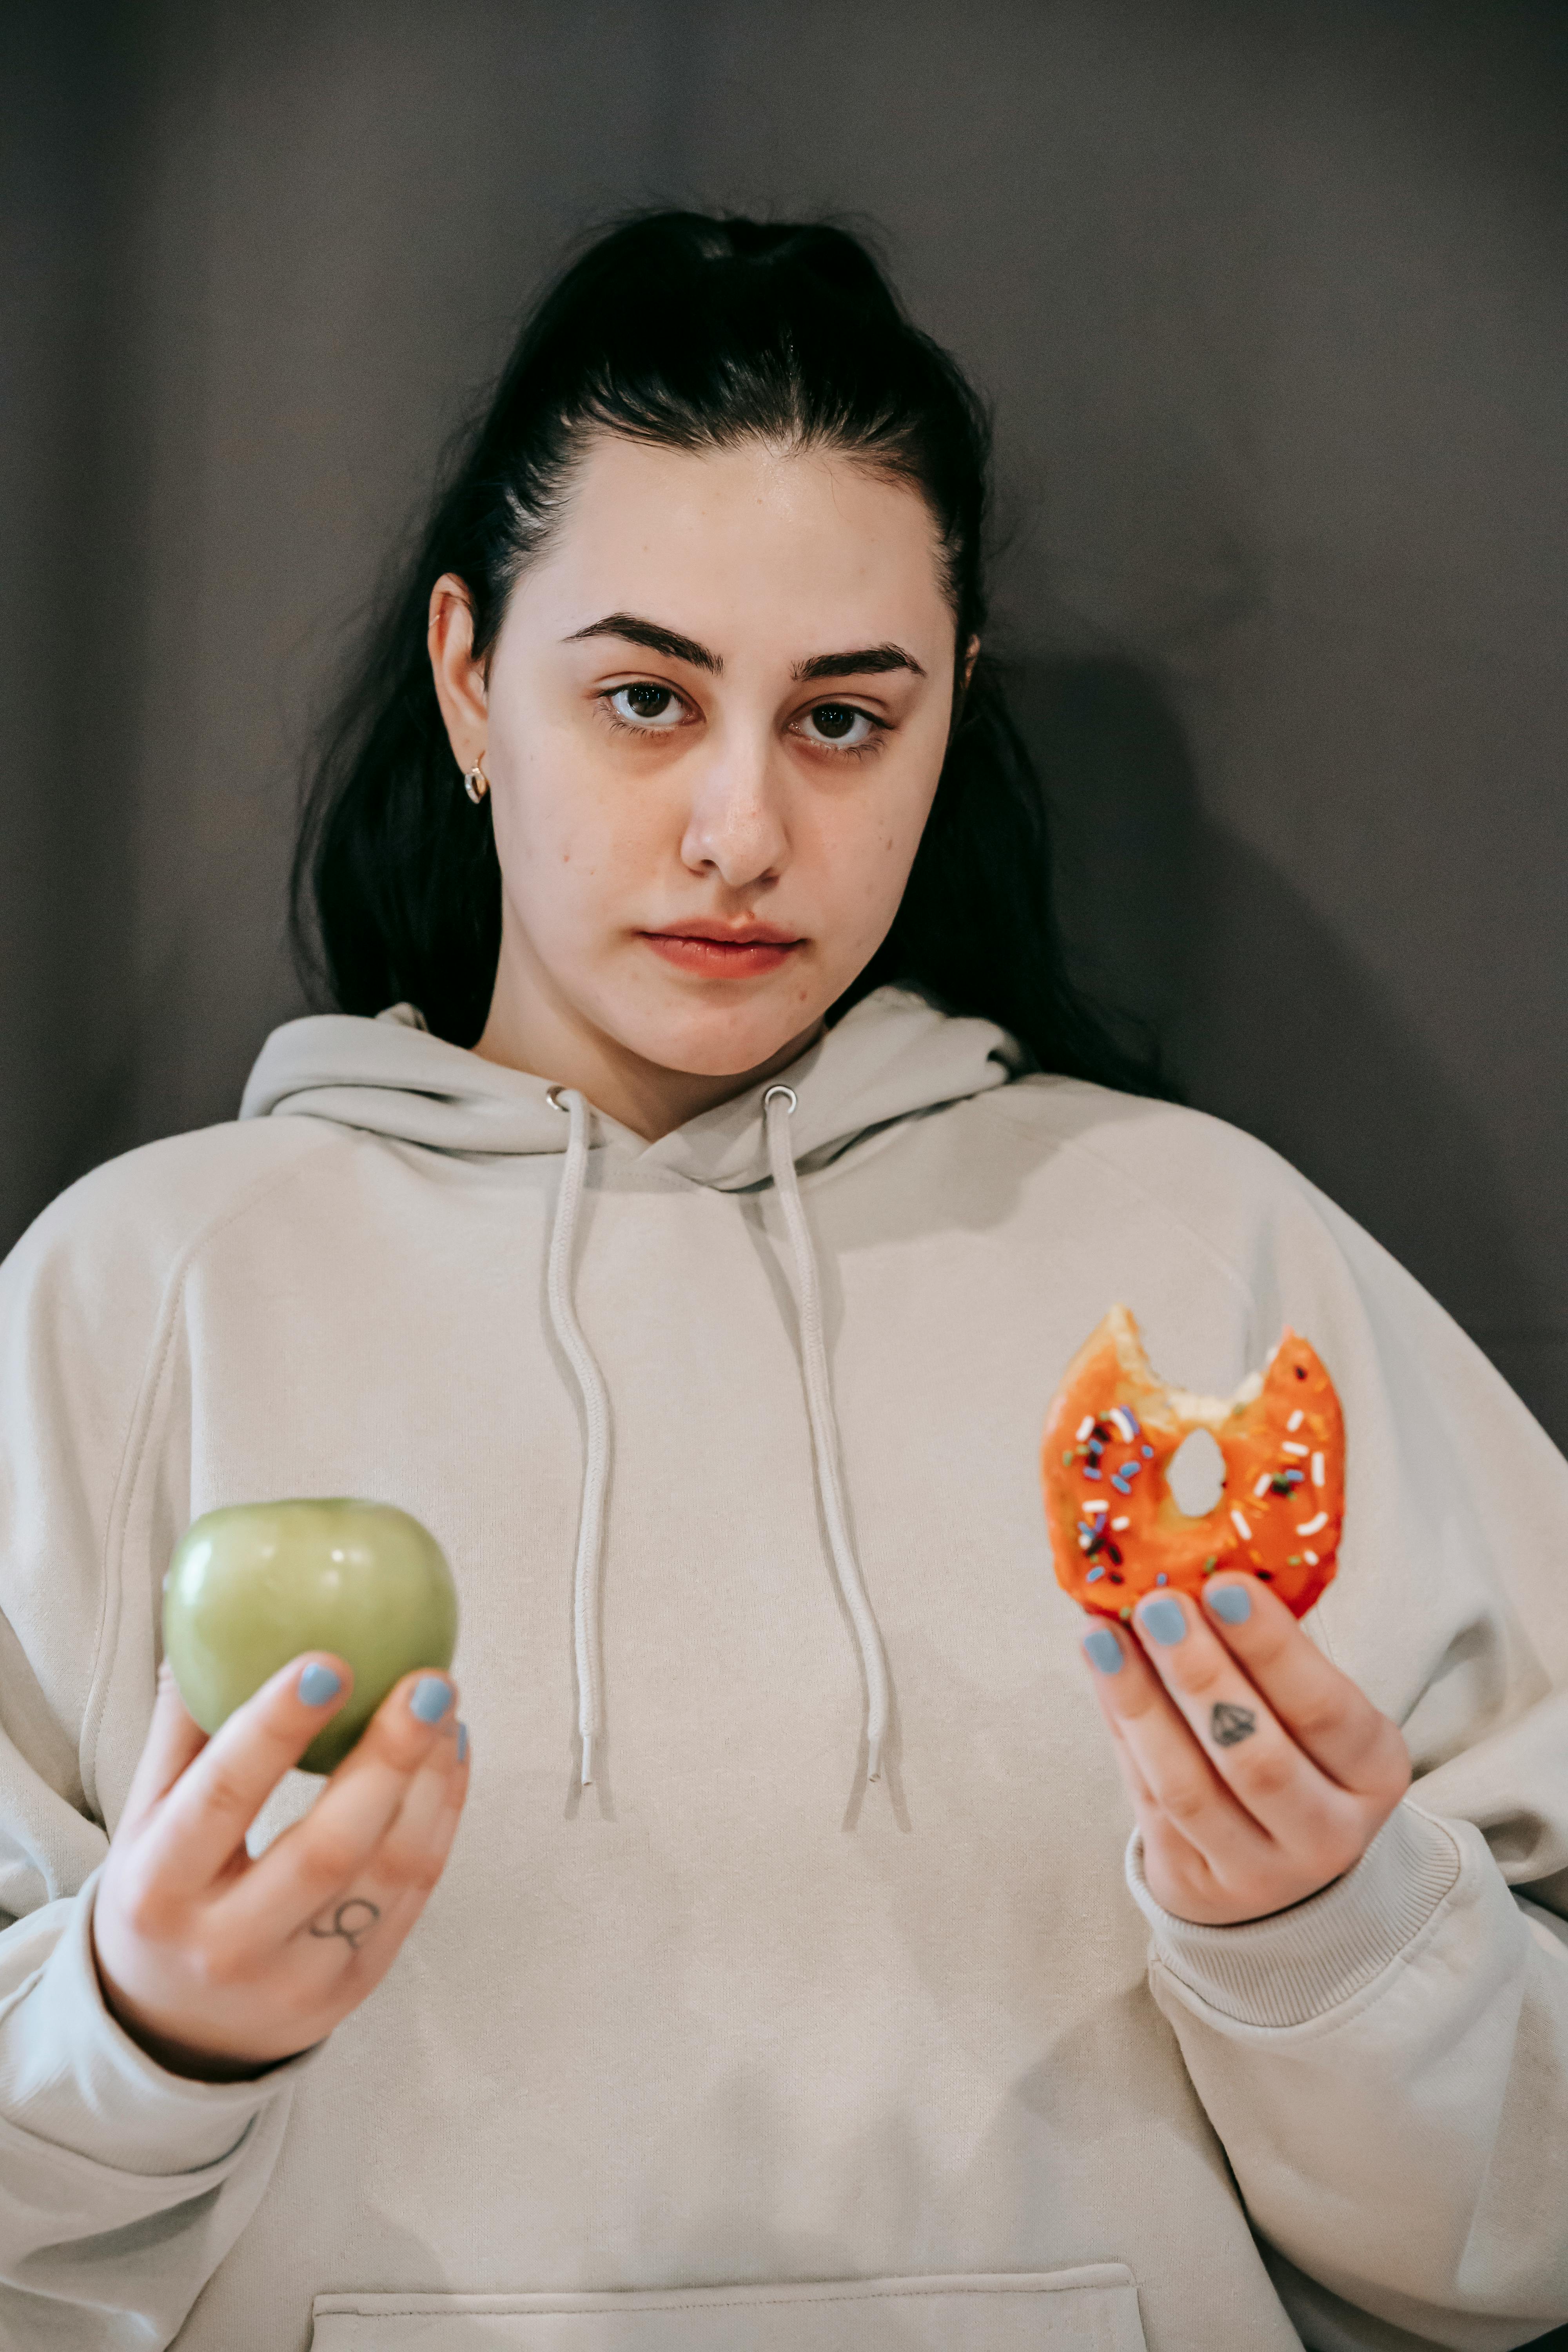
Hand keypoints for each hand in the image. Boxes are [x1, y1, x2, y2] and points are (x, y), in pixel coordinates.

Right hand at [93, 1654, 469, 2078]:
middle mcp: (226, 1945)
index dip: (276, 1729)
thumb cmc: (163, 1895)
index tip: (329, 1662)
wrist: (173, 2030)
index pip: (222, 1799)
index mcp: (159, 1890)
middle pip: (326, 1849)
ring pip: (388, 1876)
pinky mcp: (353, 1990)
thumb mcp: (146, 1819)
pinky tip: (451, 1758)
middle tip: (429, 1682)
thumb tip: (201, 1616)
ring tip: (447, 1710)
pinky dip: (442, 1821)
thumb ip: (181, 1727)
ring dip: (431, 1785)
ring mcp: (298, 1978)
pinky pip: (413, 1896)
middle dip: (387, 1760)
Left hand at [1080, 1574, 1409, 1924]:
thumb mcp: (1312, 1711)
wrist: (1281, 1865)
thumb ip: (1266, 1654)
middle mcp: (1329, 1833)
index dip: (1273, 1648)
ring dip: (1141, 1704)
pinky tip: (1101, 1672)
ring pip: (1191, 1788)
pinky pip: (1149, 1804)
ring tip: (1103, 1634)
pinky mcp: (1195, 1886)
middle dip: (1201, 1675)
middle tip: (1158, 1605)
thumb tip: (1194, 1568)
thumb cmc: (1296, 1751)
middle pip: (1257, 1758)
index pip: (1326, 1709)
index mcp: (1374, 1773)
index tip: (1222, 1585)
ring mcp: (1261, 1872)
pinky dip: (1121, 1731)